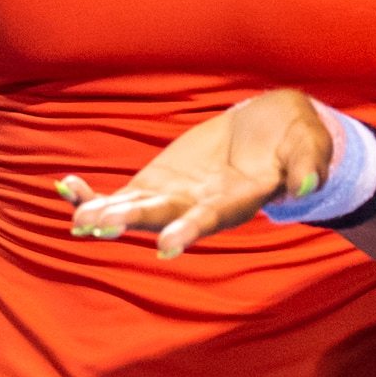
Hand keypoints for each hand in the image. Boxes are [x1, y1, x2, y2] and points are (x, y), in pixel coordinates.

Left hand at [59, 89, 334, 259]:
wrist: (272, 131)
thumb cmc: (295, 141)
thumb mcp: (309, 148)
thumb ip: (307, 166)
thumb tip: (306, 184)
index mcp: (235, 201)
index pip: (210, 218)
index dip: (188, 229)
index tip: (166, 245)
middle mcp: (198, 207)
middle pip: (161, 216)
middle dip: (128, 222)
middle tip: (95, 226)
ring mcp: (173, 198)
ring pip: (134, 211)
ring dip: (104, 214)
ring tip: (76, 218)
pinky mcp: (156, 185)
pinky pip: (120, 195)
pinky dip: (94, 195)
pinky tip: (66, 189)